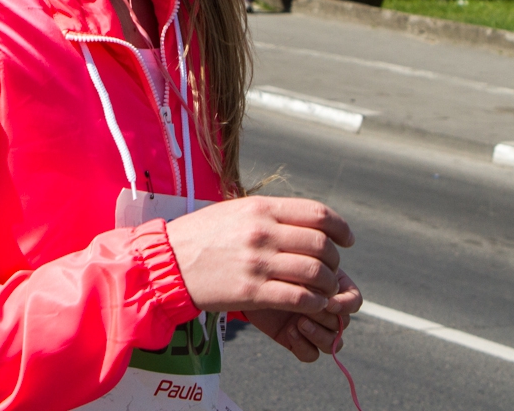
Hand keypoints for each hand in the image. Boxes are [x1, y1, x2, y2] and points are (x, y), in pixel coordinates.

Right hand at [165, 196, 353, 315]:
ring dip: (328, 285)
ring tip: (324, 290)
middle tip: (333, 270)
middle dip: (335, 261)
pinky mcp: (251, 292)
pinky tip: (312, 304)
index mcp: (261, 208)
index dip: (341, 228)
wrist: (166, 263)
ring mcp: (258, 263)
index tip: (347, 240)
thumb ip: (270, 214)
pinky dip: (314, 303)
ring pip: (316, 274)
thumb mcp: (235, 211)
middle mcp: (262, 232)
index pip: (317, 214)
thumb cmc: (202, 235)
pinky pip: (299, 298)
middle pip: (322, 245)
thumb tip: (306, 221)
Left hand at [244, 269, 361, 361]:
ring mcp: (314, 327)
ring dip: (318, 335)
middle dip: (325, 317)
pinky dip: (304, 346)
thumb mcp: (295, 262)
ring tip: (299, 322)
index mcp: (333, 288)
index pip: (354, 302)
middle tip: (306, 309)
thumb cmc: (273, 265)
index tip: (329, 301)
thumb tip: (327, 283)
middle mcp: (327, 310)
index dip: (345, 305)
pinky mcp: (298, 341)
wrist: (249, 282)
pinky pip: (312, 355)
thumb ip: (313, 267)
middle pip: (343, 323)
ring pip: (333, 343)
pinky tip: (290, 331)